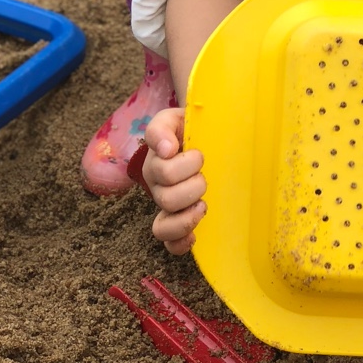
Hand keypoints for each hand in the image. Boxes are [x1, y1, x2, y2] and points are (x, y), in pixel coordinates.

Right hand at [139, 106, 206, 254]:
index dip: (184, 166)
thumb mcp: (174, 118)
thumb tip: (165, 148)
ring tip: (203, 204)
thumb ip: (162, 128)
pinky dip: (179, 244)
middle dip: (193, 187)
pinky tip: (194, 237)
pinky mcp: (177, 221)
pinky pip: (168, 243)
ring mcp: (166, 206)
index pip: (162, 170)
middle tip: (204, 176)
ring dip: (187, 216)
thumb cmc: (190, 128)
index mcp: (157, 162)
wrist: (205, 136)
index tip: (200, 154)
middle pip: (165, 198)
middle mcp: (157, 186)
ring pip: (163, 226)